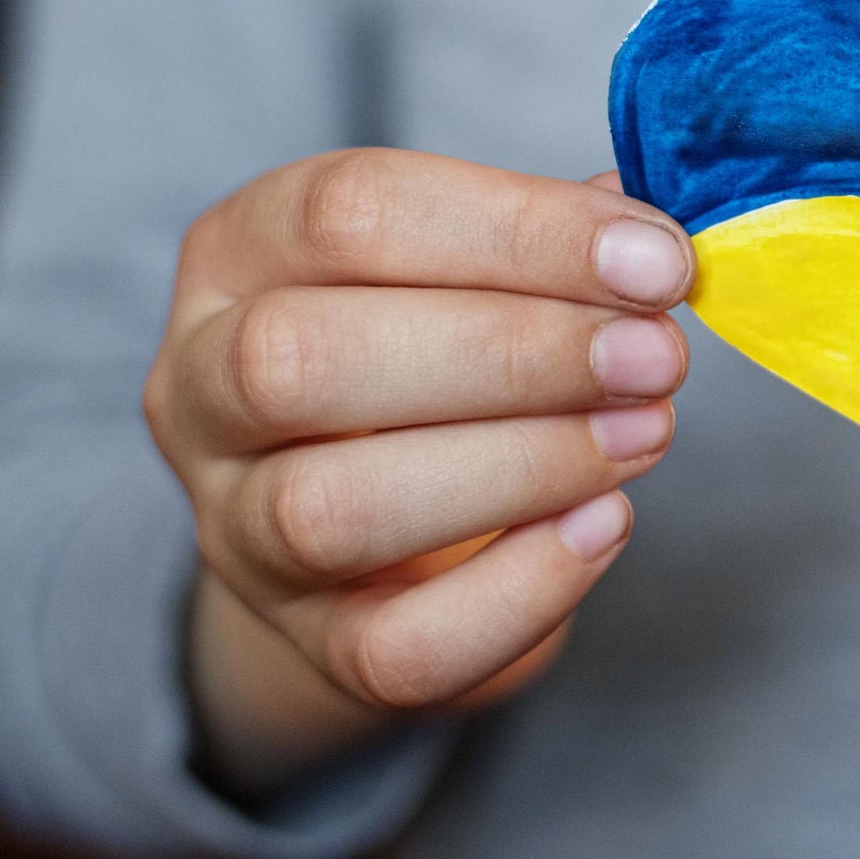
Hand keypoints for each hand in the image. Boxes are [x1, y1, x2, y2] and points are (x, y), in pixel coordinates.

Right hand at [144, 149, 693, 795]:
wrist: (384, 545)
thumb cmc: (438, 364)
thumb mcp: (471, 274)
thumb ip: (552, 244)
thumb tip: (648, 238)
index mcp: (242, 253)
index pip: (346, 212)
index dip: (516, 229)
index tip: (655, 260)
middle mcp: (203, 388)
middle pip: (305, 357)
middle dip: (511, 352)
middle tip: (656, 356)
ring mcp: (238, 531)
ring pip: (332, 509)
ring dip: (522, 464)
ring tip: (645, 432)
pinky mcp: (309, 645)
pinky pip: (398, 645)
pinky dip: (522, 588)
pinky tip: (606, 524)